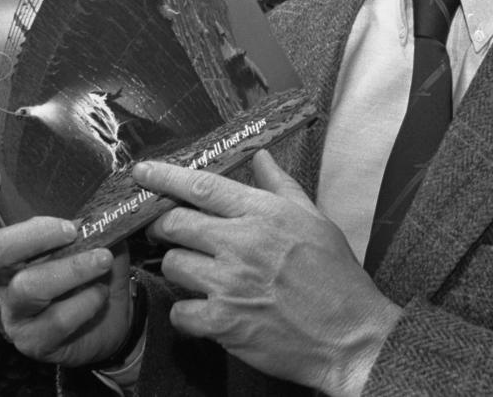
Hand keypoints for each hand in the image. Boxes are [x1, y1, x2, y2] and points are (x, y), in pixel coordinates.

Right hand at [0, 167, 133, 366]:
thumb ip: (89, 214)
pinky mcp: (34, 340)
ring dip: (71, 269)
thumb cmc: (97, 265)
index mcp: (13, 245)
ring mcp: (15, 311)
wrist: (115, 317)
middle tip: (72, 229)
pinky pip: (55, 320)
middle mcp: (3, 277)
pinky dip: (85, 302)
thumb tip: (104, 191)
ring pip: (28, 287)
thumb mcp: (95, 233)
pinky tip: (100, 294)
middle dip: (33, 236)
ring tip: (103, 260)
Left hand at [136, 151, 401, 396]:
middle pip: (175, 222)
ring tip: (197, 273)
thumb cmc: (335, 276)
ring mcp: (230, 283)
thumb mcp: (314, 219)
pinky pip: (180, 310)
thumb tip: (261, 157)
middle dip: (162, 225)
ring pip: (173, 264)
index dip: (165, 177)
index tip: (142, 173)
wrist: (349, 334)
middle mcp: (242, 243)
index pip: (201, 186)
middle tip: (166, 231)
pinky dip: (186, 311)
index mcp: (264, 213)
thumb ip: (280, 186)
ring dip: (178, 268)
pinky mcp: (224, 322)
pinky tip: (203, 310)